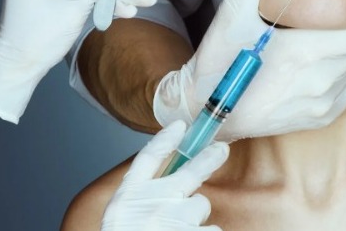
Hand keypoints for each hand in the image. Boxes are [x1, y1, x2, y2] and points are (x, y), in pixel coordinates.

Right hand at [101, 120, 227, 230]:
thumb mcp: (123, 218)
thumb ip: (142, 199)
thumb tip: (172, 182)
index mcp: (127, 199)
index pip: (148, 159)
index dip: (165, 139)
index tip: (180, 126)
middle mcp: (151, 204)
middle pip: (188, 171)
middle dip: (209, 158)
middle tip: (222, 149)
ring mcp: (172, 220)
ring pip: (200, 206)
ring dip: (195, 218)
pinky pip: (211, 230)